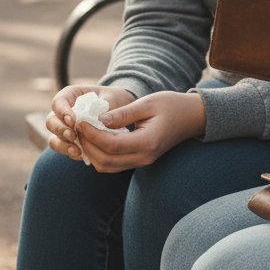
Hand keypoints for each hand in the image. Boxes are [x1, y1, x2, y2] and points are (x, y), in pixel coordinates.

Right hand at [45, 84, 133, 159]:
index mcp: (71, 95)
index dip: (62, 111)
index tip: (73, 120)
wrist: (121, 113)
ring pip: (53, 138)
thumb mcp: (113, 98)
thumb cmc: (114, 100)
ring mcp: (64, 128)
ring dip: (62, 145)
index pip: (58, 101)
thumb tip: (101, 120)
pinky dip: (69, 152)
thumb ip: (107, 107)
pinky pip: (63, 149)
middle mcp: (63, 112)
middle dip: (60, 129)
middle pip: (51, 121)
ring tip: (76, 150)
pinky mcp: (69, 142)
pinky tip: (80, 155)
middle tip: (73, 135)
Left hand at [77, 91, 206, 172]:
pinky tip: (95, 138)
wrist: (192, 117)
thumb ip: (123, 114)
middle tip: (77, 127)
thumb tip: (98, 120)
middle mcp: (144, 157)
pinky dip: (100, 154)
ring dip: (92, 152)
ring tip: (83, 133)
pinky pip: (114, 164)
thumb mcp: (147, 103)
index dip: (91, 135)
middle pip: (105, 161)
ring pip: (107, 167)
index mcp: (147, 142)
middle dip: (87, 145)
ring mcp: (142, 161)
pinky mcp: (139, 160)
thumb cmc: (172, 106)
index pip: (111, 145)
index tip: (79, 121)